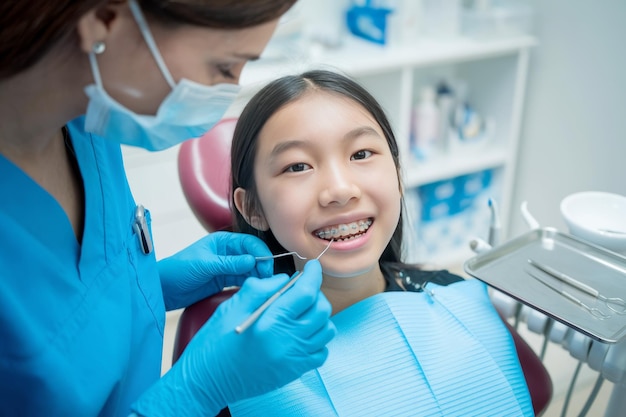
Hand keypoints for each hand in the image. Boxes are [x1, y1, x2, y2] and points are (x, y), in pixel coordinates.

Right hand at [132, 260, 335, 416]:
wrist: (206, 381)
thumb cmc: (215, 343)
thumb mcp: (232, 307)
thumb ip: (261, 288)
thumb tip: (285, 279)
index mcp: (270, 322)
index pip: (306, 292)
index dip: (313, 274)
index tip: (312, 266)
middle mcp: (287, 341)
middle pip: (321, 309)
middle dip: (315, 293)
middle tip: (301, 289)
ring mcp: (294, 359)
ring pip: (326, 330)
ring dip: (319, 315)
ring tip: (302, 311)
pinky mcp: (294, 372)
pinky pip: (321, 351)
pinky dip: (318, 338)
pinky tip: (302, 332)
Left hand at [159, 231, 273, 309]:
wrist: (163, 289)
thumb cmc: (177, 270)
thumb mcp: (205, 265)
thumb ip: (229, 264)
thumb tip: (252, 261)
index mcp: (222, 241)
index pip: (249, 243)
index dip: (260, 253)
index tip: (267, 265)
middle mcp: (226, 252)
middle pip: (252, 256)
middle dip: (262, 266)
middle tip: (268, 278)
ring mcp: (226, 267)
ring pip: (249, 269)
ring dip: (257, 276)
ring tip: (264, 286)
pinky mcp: (223, 281)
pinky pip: (242, 280)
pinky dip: (250, 284)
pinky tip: (254, 288)